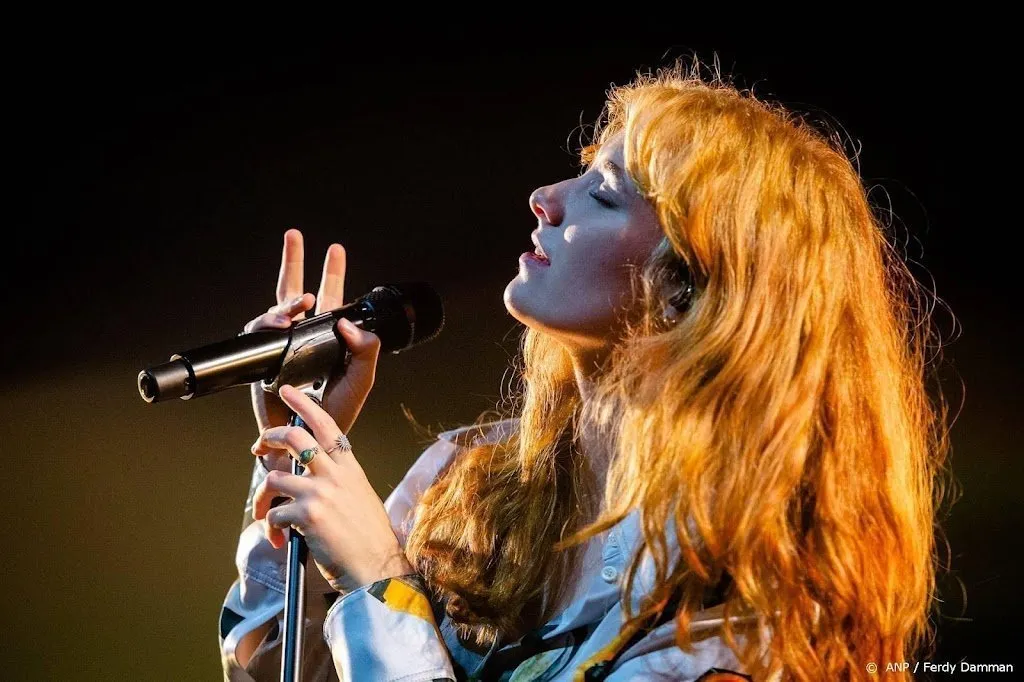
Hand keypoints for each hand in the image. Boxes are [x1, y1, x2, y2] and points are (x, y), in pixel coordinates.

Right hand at [241, 229, 382, 471]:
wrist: (308, 439)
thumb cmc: (336, 413)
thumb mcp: (361, 379)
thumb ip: (366, 349)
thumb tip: (346, 320)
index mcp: (330, 338)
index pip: (331, 299)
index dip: (332, 274)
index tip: (336, 248)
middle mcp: (304, 336)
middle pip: (295, 291)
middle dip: (294, 261)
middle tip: (294, 234)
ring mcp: (281, 345)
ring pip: (276, 309)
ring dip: (287, 301)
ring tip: (301, 301)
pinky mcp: (262, 358)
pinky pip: (259, 332)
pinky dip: (269, 322)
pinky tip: (282, 323)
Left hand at [250, 384, 413, 592]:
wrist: (377, 568)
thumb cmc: (370, 539)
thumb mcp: (361, 497)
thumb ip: (339, 480)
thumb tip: (311, 476)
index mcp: (350, 468)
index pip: (327, 425)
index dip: (304, 405)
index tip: (289, 392)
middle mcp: (335, 475)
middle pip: (294, 438)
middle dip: (269, 438)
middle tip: (259, 447)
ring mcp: (320, 493)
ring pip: (274, 477)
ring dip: (262, 498)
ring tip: (263, 513)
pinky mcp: (307, 515)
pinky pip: (273, 513)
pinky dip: (270, 527)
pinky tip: (279, 539)